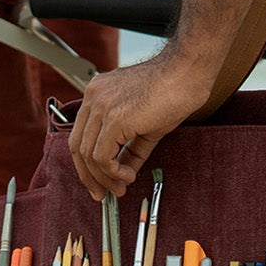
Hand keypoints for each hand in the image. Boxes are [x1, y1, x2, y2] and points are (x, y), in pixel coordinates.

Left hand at [68, 52, 213, 199]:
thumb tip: (123, 171)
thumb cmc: (174, 89)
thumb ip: (130, 148)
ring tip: (122, 186)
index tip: (99, 181)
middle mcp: (93, 97)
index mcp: (97, 94)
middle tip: (103, 193)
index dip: (87, 163)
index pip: (81, 135)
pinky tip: (128, 175)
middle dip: (89, 176)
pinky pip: (102, 156)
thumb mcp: (146, 124)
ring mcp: (101, 106)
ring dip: (104, 177)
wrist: (188, 72)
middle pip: (77, 146)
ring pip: (88, 154)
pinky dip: (113, 172)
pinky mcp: (114, 118)